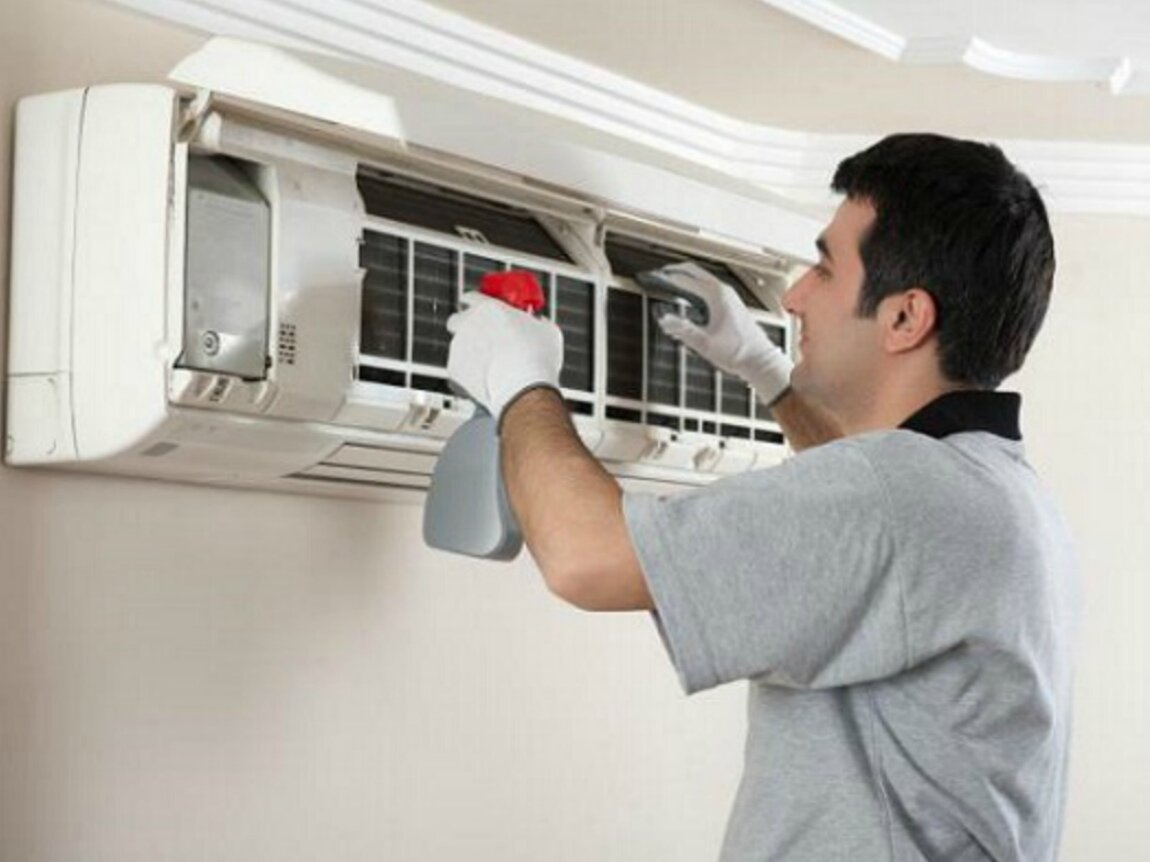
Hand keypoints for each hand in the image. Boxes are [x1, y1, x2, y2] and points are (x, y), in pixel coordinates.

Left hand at [446, 293, 563, 422]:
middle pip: (456, 320)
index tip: (479, 310)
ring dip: (470, 352)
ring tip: (491, 366)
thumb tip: (540, 323)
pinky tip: (486, 379)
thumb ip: (538, 322)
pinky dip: (469, 373)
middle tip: (480, 336)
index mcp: (489, 307)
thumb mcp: (547, 331)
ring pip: (459, 346)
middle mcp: (468, 323)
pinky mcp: (454, 368)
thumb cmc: (537, 359)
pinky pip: (459, 368)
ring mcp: (458, 346)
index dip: (475, 303)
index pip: (471, 297)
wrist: (525, 389)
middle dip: (464, 326)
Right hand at [650, 262, 791, 405]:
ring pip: (703, 278)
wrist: (759, 360)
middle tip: (660, 273)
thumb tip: (665, 320)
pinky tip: (689, 296)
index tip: (654, 277)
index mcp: (717, 296)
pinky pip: (709, 286)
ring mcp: (730, 296)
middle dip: (676, 270)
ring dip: (686, 277)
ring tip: (671, 281)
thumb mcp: (705, 343)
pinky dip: (695, 286)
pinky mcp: (732, 304)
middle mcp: (725, 292)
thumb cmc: (738, 352)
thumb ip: (683, 330)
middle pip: (696, 272)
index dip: (667, 278)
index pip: (687, 280)